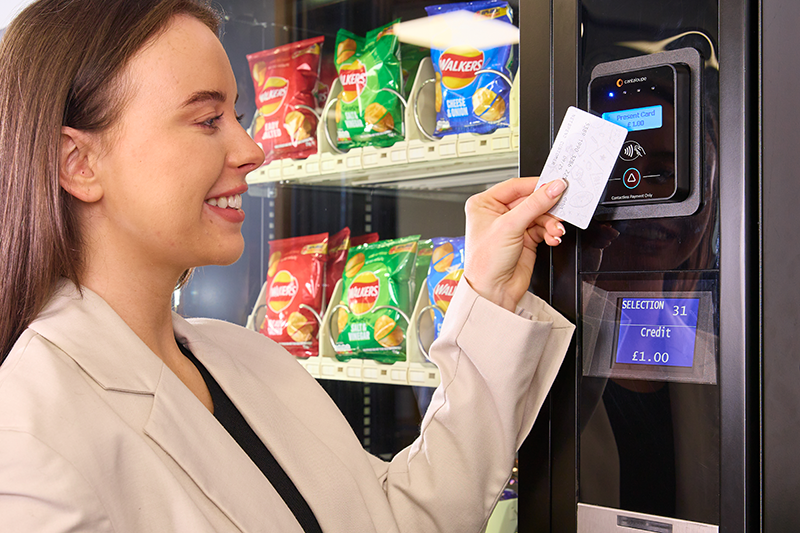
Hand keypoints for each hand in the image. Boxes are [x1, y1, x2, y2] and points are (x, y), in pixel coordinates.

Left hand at [463, 177, 566, 311]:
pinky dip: (550, 232)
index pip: (516, 186)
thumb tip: (554, 187)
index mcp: (484, 203)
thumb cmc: (486, 262)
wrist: (493, 291)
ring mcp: (512, 226)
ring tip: (556, 231)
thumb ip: (535, 204)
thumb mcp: (510, 226)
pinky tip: (552, 237)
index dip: (537, 185)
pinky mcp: (525, 239)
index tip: (556, 184)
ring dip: (551, 223)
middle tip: (562, 209)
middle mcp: (497, 213)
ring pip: (539, 215)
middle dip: (547, 208)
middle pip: (531, 200)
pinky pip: (543, 228)